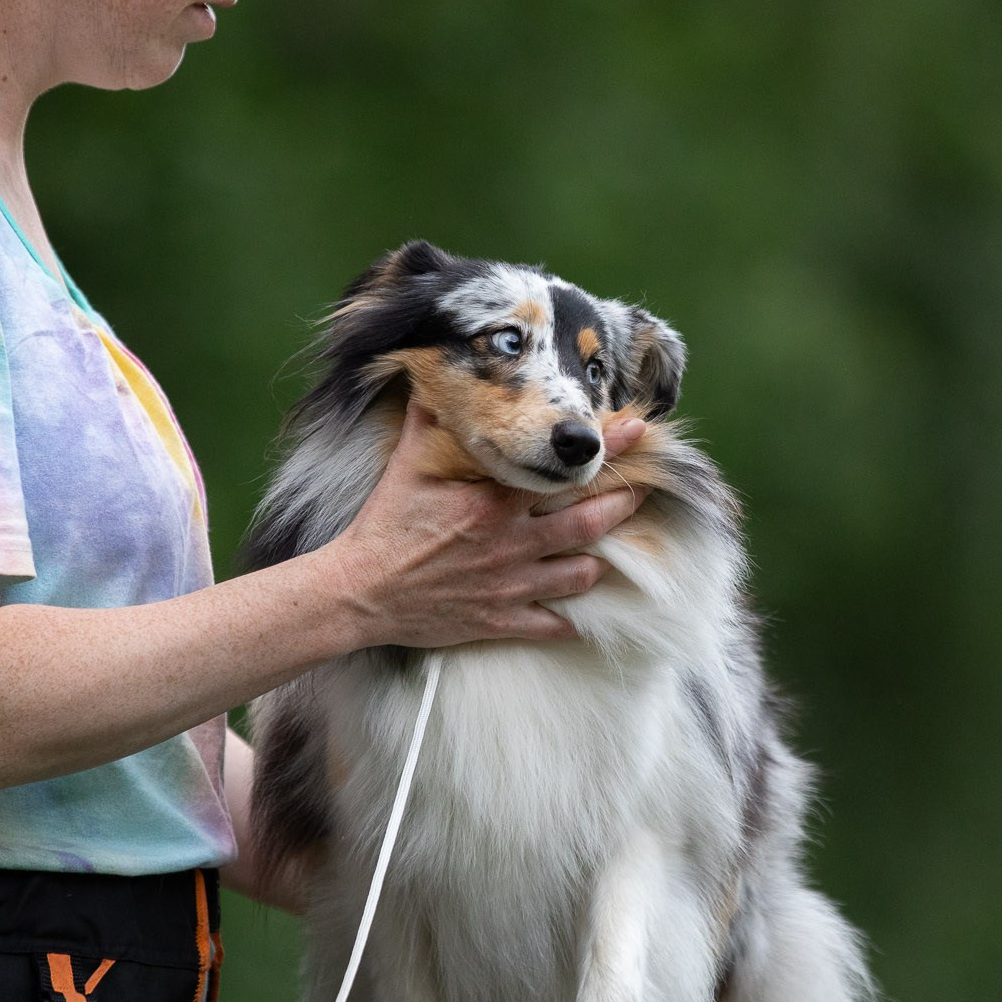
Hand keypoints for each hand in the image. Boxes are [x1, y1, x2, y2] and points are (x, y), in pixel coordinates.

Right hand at [313, 402, 645, 648]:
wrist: (359, 592)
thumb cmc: (383, 526)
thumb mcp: (407, 465)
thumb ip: (430, 420)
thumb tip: (436, 376)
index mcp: (495, 502)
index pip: (564, 472)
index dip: (606, 450)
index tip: (636, 433)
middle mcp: (512, 544)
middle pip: (589, 524)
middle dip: (623, 505)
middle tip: (642, 491)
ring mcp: (510, 587)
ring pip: (580, 576)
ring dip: (599, 561)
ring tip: (610, 550)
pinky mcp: (499, 622)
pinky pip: (551, 625)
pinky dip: (570, 621)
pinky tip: (579, 615)